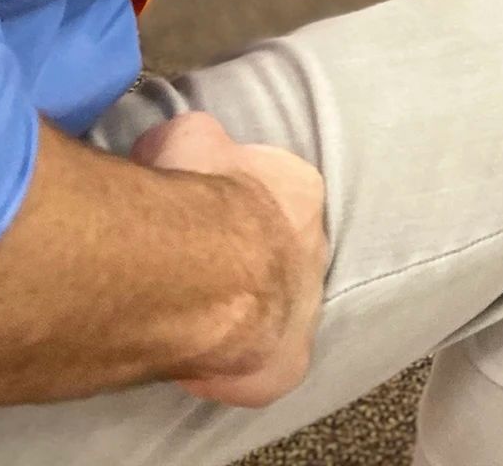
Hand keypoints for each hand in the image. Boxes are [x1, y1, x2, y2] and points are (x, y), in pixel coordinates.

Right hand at [131, 113, 327, 406]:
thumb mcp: (188, 137)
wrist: (196, 271)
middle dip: (249, 257)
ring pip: (278, 308)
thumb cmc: (194, 198)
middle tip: (200, 264)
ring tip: (197, 312)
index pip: (277, 191)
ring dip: (246, 310)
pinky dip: (235, 365)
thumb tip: (187, 148)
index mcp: (300, 191)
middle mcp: (314, 248)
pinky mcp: (287, 364)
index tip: (205, 211)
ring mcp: (306, 309)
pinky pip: (264, 365)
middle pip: (283, 250)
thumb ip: (198, 141)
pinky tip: (202, 358)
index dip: (236, 203)